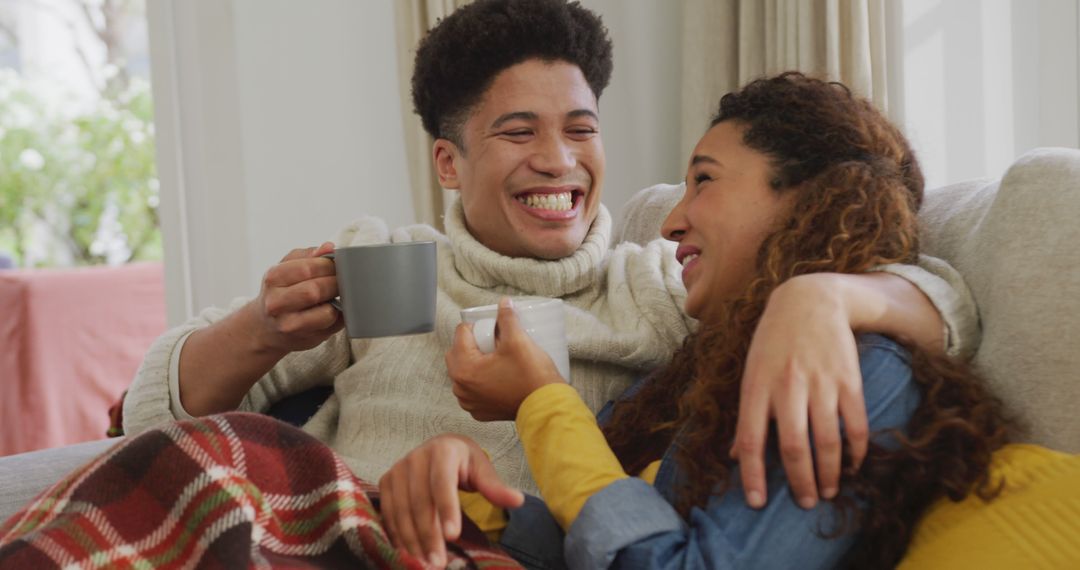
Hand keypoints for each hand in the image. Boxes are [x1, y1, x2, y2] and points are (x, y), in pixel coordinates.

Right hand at [245, 242, 343, 354]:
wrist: (264, 328)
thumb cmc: (281, 292)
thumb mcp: (286, 268)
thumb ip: (308, 255)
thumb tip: (329, 247)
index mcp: (273, 278)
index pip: (307, 268)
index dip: (329, 265)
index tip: (338, 265)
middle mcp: (276, 303)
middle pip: (316, 290)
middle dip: (336, 283)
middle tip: (344, 280)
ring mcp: (289, 324)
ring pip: (326, 312)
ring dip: (338, 301)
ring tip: (338, 294)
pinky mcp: (305, 339)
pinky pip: (332, 326)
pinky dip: (339, 315)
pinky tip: (335, 309)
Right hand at [379, 434, 523, 566]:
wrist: (438, 447)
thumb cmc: (463, 462)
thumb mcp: (482, 469)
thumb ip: (494, 486)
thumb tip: (517, 500)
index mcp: (442, 450)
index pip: (442, 483)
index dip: (446, 509)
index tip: (453, 536)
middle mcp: (415, 458)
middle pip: (419, 501)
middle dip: (428, 534)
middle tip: (438, 563)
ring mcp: (397, 469)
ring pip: (401, 510)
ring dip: (411, 540)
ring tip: (424, 564)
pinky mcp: (386, 482)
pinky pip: (388, 512)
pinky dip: (397, 534)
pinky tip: (408, 553)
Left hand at [446, 298, 564, 420]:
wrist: (546, 407)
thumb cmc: (531, 376)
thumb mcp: (518, 340)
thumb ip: (507, 319)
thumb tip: (504, 303)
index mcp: (464, 368)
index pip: (461, 333)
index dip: (478, 327)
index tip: (495, 330)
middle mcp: (461, 387)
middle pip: (457, 353)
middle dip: (472, 344)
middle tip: (494, 342)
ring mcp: (469, 402)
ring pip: (463, 373)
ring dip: (474, 363)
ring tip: (496, 359)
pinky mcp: (479, 412)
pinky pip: (473, 390)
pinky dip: (480, 381)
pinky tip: (497, 376)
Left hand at [732, 274, 868, 509]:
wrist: (809, 300)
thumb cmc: (773, 342)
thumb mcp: (750, 372)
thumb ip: (746, 413)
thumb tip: (736, 456)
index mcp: (756, 387)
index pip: (750, 439)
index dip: (753, 475)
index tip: (757, 503)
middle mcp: (786, 387)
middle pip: (792, 447)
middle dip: (799, 482)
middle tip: (804, 503)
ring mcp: (820, 383)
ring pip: (826, 441)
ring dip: (828, 474)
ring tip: (827, 492)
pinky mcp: (848, 379)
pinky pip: (855, 424)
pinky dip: (856, 451)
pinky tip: (852, 465)